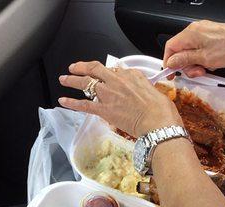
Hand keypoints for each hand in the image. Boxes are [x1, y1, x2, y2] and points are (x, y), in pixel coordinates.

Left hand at [58, 61, 181, 137]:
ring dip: (72, 80)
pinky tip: (63, 101)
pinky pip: (84, 104)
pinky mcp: (104, 110)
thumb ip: (142, 85)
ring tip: (64, 79)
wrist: (158, 123)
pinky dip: (72, 102)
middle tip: (74, 67)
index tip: (106, 75)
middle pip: (94, 70)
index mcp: (131, 75)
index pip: (115, 70)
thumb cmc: (161, 110)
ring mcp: (108, 95)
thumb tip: (138, 84)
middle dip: (82, 67)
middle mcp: (117, 81)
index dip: (109, 73)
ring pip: (86, 83)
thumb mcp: (155, 90)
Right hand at [163, 21, 224, 77]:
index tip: (170, 73)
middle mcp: (196, 30)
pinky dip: (202, 59)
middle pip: (180, 50)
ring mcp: (204, 33)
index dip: (168, 62)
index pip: (170, 47)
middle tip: (196, 72)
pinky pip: (200, 50)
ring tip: (206, 68)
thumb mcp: (203, 58)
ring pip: (190, 52)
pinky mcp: (211, 37)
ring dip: (195, 64)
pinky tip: (211, 64)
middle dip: (186, 65)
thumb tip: (171, 62)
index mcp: (190, 33)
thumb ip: (184, 60)